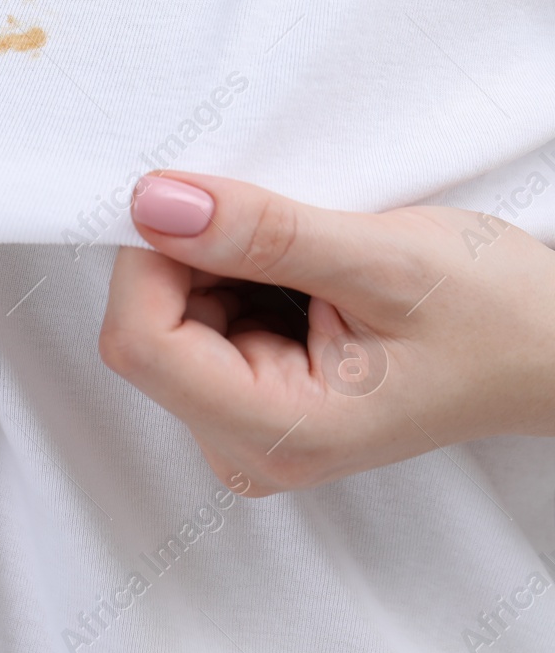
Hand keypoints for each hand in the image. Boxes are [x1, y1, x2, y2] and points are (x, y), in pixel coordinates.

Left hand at [98, 171, 554, 495]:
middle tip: (286, 237)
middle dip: (194, 261)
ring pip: (166, 318)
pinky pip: (195, 321)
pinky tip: (302, 281)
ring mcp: (245, 427)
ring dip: (217, 267)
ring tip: (312, 267)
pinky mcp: (250, 399)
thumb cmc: (499, 318)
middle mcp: (246, 447)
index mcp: (278, 433)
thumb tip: (155, 205)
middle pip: (146, 330)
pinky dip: (233, 279)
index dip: (155, 259)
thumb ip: (261, 235)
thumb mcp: (384, 259)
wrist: (554, 349)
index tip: (206, 206)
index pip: (140, 342)